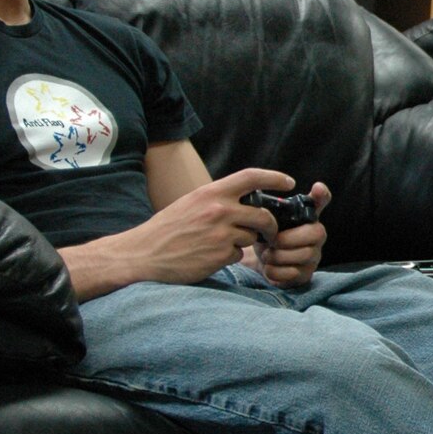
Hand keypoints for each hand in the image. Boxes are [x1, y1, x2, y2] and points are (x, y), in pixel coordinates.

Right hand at [60, 167, 294, 300]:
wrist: (143, 255)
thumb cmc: (166, 230)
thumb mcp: (190, 204)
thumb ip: (217, 200)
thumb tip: (244, 200)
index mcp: (210, 193)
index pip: (251, 177)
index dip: (275, 177)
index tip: (289, 182)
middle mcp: (219, 210)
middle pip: (263, 214)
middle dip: (271, 225)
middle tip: (270, 232)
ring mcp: (221, 233)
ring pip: (252, 236)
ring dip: (245, 242)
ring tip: (223, 244)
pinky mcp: (221, 255)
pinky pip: (239, 254)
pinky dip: (231, 256)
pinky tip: (212, 256)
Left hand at [246, 181, 331, 288]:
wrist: (262, 263)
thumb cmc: (267, 237)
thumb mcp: (265, 222)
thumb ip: (266, 209)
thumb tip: (257, 191)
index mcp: (306, 217)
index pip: (321, 201)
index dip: (322, 195)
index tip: (317, 187)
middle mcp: (316, 235)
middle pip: (317, 233)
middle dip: (289, 239)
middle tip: (271, 242)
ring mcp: (313, 256)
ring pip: (304, 255)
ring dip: (278, 256)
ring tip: (266, 255)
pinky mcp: (306, 275)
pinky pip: (294, 273)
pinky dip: (275, 271)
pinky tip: (269, 268)